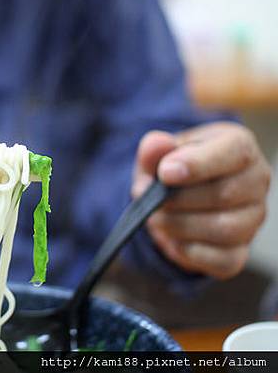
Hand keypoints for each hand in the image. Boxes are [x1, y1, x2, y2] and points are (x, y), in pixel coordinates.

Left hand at [132, 122, 270, 279]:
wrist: (170, 200)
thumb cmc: (170, 169)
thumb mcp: (157, 155)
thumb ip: (154, 149)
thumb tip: (157, 144)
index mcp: (239, 147)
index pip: (235, 152)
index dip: (198, 164)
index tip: (165, 173)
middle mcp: (255, 182)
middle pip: (223, 194)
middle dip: (177, 199)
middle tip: (147, 198)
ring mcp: (252, 219)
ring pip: (223, 229)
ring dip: (178, 225)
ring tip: (155, 217)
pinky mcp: (240, 252)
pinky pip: (221, 259)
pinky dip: (188, 251)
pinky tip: (172, 238)